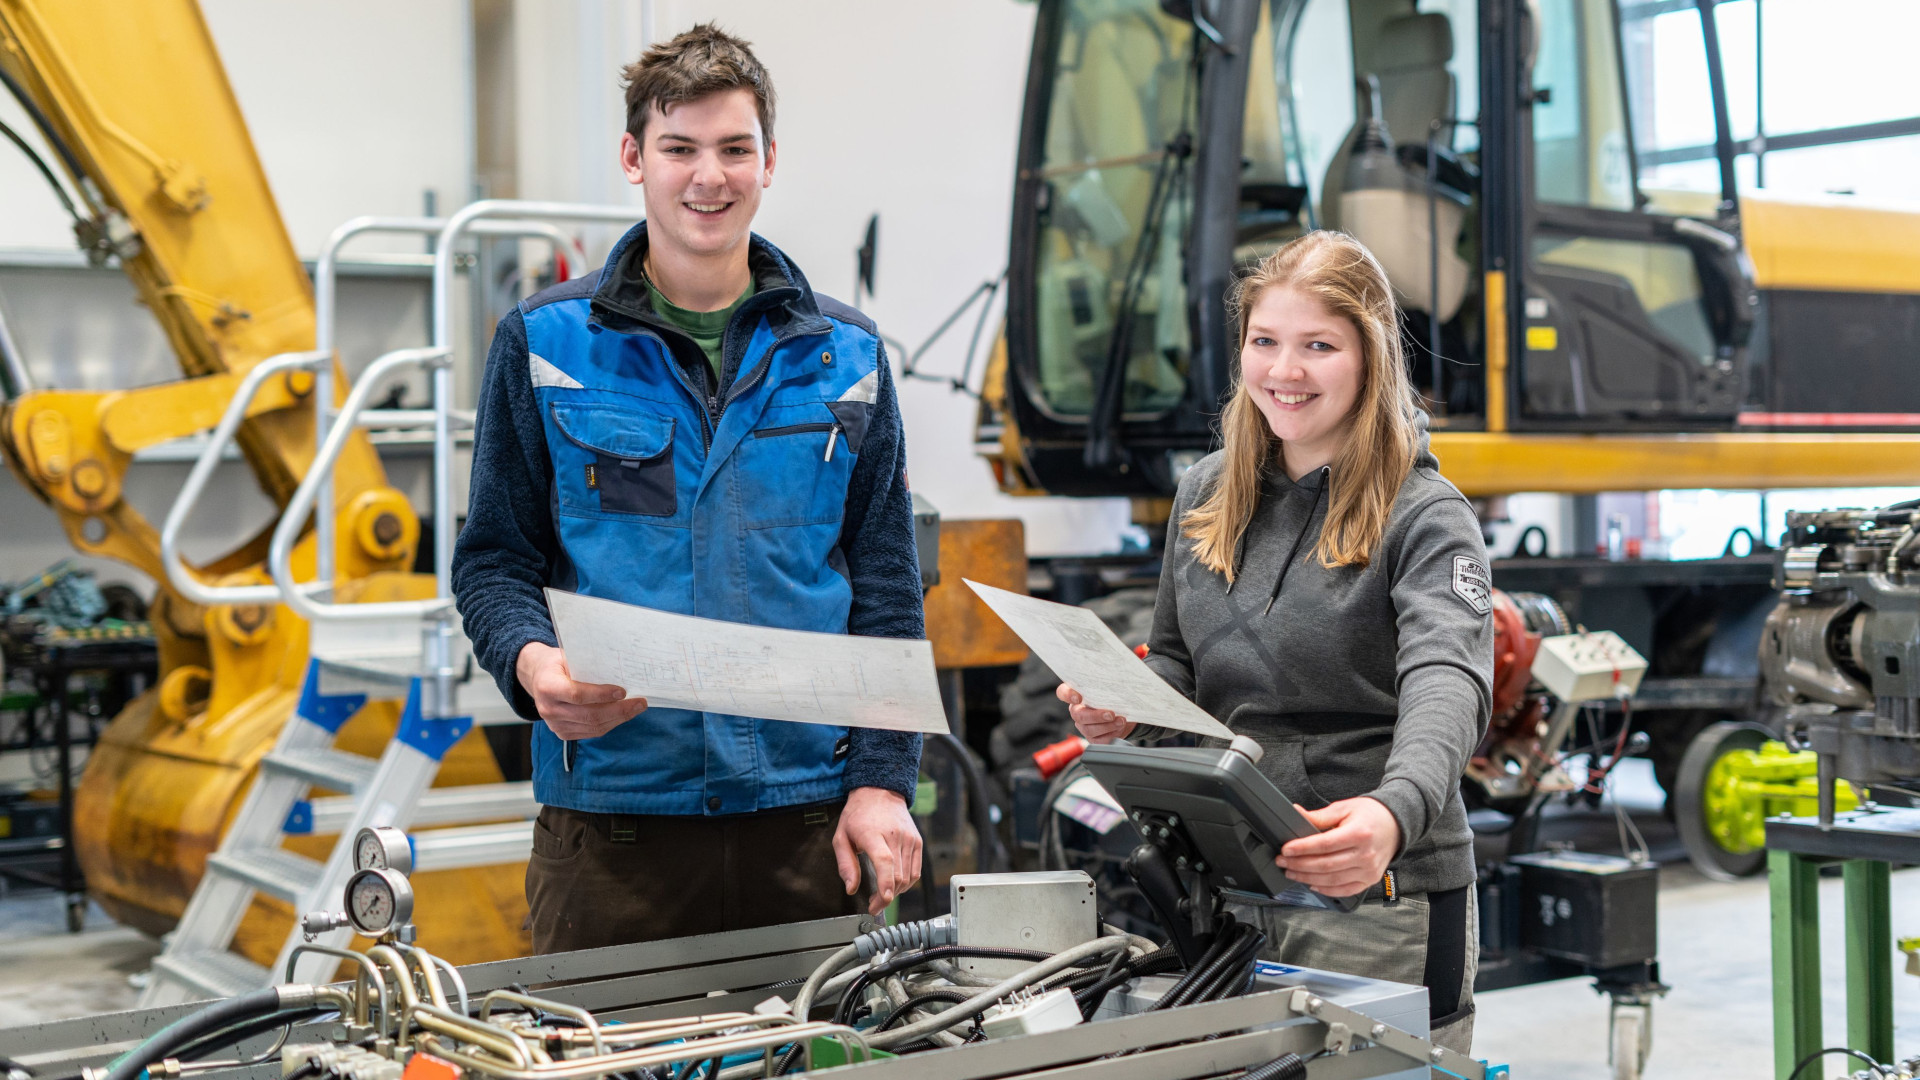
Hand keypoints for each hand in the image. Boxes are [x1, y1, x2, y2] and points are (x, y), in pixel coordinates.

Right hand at [516, 641, 647, 739]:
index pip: (577, 694)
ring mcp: (554, 724)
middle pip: (589, 715)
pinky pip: (591, 732)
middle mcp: (548, 708)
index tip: (622, 691)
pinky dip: (610, 724)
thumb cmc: (557, 663)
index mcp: (547, 686)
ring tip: (636, 708)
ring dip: (618, 718)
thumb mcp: (567, 656)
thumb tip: (621, 670)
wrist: (537, 676)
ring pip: (593, 727)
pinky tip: (622, 715)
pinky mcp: (562, 733)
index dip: (601, 694)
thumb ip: (588, 664)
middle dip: (619, 710)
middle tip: (640, 702)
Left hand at [833, 786, 922, 915]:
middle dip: (886, 897)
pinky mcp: (917, 842)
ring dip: (895, 892)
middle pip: (897, 876)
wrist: (880, 792)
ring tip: (882, 894)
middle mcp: (895, 836)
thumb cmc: (858, 815)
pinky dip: (906, 883)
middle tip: (874, 904)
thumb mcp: (841, 837)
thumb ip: (845, 865)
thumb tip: (851, 889)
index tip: (879, 903)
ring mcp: (909, 839)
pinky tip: (894, 885)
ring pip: (907, 877)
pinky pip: (915, 871)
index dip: (885, 887)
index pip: (885, 863)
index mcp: (873, 834)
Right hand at [1056, 683, 1135, 743]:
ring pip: (1089, 729)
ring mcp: (1084, 726)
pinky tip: (1119, 727)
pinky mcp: (1093, 738)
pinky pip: (1099, 740)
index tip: (1078, 697)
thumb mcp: (1110, 688)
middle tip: (1111, 714)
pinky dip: (1112, 734)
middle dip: (1096, 716)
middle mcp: (1077, 710)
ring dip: (1107, 726)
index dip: (1067, 695)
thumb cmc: (1114, 697)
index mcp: (1076, 694)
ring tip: (1120, 721)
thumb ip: (1106, 685)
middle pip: (1078, 715)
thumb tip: (1116, 683)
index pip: (1063, 692)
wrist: (1124, 712)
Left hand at [1275, 797, 1400, 898]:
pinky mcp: (1370, 879)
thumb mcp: (1344, 808)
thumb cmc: (1370, 814)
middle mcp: (1366, 855)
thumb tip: (1296, 814)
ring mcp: (1369, 870)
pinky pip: (1345, 889)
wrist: (1396, 825)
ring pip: (1332, 879)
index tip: (1286, 850)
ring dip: (1308, 878)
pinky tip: (1312, 883)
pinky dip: (1326, 889)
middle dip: (1299, 865)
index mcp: (1359, 834)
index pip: (1325, 845)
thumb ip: (1319, 816)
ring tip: (1291, 872)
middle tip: (1282, 862)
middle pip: (1326, 865)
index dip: (1303, 848)